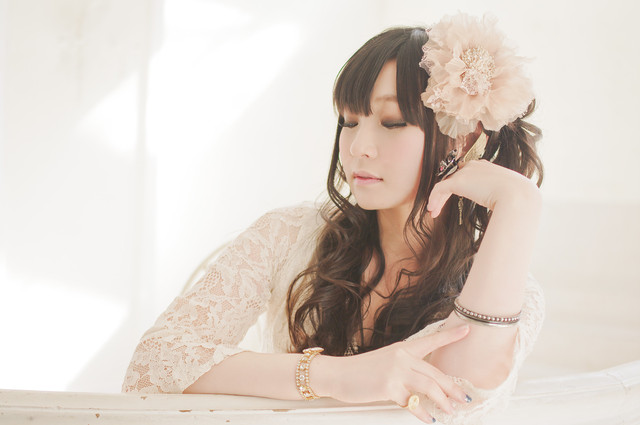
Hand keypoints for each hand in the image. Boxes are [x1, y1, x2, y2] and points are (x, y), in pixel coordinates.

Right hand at [315, 325, 471, 422]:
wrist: (338, 374)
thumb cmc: (360, 370)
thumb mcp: (385, 361)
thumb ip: (404, 367)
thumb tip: (423, 382)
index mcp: (402, 348)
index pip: (431, 340)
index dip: (450, 335)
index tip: (467, 330)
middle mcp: (402, 357)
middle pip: (435, 372)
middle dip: (453, 387)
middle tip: (464, 397)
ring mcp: (396, 371)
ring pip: (429, 387)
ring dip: (444, 401)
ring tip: (451, 410)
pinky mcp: (389, 387)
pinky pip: (413, 403)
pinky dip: (423, 413)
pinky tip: (429, 418)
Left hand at [427, 159, 539, 217]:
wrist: (517, 196)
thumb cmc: (517, 198)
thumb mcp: (507, 193)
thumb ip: (499, 195)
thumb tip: (499, 207)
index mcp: (485, 167)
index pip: (465, 174)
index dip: (456, 187)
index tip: (451, 199)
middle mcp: (474, 166)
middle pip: (453, 179)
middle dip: (443, 194)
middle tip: (437, 207)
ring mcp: (465, 172)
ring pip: (444, 184)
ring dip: (437, 199)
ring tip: (432, 212)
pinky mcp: (458, 181)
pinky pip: (439, 189)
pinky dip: (433, 199)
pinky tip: (432, 210)